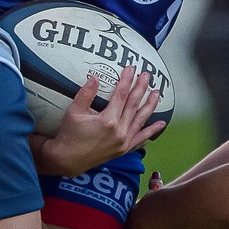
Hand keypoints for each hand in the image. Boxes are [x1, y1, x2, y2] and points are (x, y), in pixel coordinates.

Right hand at [36, 66, 165, 176]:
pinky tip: (160, 124)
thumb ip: (85, 94)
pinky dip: (151, 131)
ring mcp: (123, 142)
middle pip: (133, 105)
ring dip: (150, 106)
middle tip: (146, 75)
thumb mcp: (74, 112)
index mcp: (108, 121)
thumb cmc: (69, 135)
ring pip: (141, 120)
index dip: (126, 80)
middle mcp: (119, 131)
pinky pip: (141, 139)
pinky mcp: (123, 149)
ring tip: (156, 94)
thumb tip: (94, 77)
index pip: (121, 95)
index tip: (131, 69)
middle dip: (140, 88)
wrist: (68, 160)